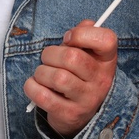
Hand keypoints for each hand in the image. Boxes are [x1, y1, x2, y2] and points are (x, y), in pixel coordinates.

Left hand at [24, 19, 117, 136]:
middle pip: (71, 57)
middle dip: (50, 54)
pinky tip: (37, 86)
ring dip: (41, 73)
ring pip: (56, 77)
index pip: (107, 40)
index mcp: (107, 60)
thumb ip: (85, 36)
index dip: (82, 34)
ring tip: (43, 75)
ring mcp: (87, 99)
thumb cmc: (79, 76)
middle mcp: (101, 80)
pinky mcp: (70, 114)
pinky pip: (43, 96)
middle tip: (48, 59)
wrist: (81, 114)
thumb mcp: (87, 55)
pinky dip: (32, 87)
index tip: (68, 39)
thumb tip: (86, 24)